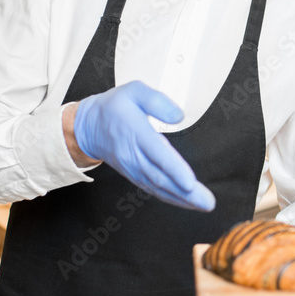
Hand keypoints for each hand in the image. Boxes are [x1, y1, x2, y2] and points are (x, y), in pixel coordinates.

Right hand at [72, 81, 214, 210]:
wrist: (87, 127)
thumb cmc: (113, 108)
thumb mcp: (134, 91)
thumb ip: (157, 101)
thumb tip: (178, 116)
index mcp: (136, 132)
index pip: (157, 154)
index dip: (174, 169)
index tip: (190, 182)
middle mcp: (134, 154)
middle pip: (160, 177)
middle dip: (185, 192)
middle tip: (207, 202)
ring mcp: (133, 167)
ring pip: (158, 187)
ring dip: (181, 199)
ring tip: (202, 204)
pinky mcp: (134, 175)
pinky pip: (153, 189)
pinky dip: (170, 198)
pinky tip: (186, 202)